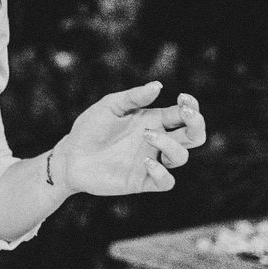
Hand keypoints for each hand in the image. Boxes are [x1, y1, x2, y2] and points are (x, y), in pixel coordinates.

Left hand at [54, 82, 206, 195]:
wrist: (71, 157)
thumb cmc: (90, 128)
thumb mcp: (110, 106)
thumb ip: (134, 97)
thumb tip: (158, 86)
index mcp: (154, 120)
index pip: (184, 115)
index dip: (191, 107)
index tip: (183, 98)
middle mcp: (158, 141)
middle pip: (193, 136)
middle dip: (196, 124)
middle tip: (184, 113)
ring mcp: (152, 162)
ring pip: (181, 157)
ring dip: (170, 144)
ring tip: (146, 135)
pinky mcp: (142, 181)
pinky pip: (166, 181)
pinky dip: (161, 172)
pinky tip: (146, 161)